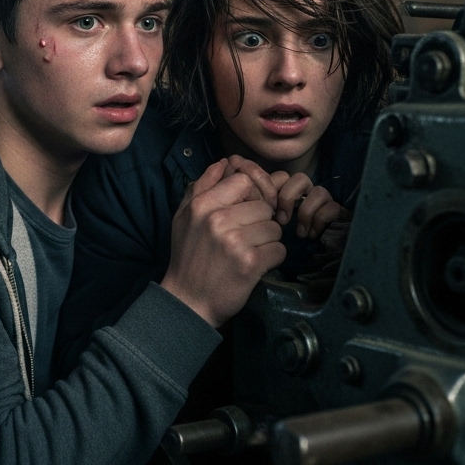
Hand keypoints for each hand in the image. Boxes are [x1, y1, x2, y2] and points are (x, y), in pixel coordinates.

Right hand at [161, 159, 285, 328]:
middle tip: (245, 238)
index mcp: (202, 205)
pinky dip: (272, 259)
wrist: (188, 301)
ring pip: (275, 227)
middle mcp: (218, 219)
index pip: (244, 181)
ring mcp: (234, 241)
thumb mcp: (184, 217)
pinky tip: (255, 265)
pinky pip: (279, 249)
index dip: (250, 196)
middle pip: (263, 206)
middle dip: (260, 222)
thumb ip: (201, 186)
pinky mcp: (250, 263)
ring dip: (267, 241)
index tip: (245, 212)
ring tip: (249, 252)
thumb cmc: (188, 257)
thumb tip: (224, 163)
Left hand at [268, 172, 344, 238]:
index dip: (274, 191)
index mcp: (292, 192)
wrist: (322, 251)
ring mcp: (326, 200)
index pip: (283, 176)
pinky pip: (332, 207)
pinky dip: (320, 222)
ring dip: (306, 214)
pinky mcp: (338, 211)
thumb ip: (270, 213)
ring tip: (300, 234)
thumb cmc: (294, 238)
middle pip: (301, 178)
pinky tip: (313, 234)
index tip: (269, 212)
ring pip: (319, 192)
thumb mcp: (278, 225)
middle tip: (283, 221)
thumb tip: (263, 208)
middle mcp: (309, 192)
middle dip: (288, 198)